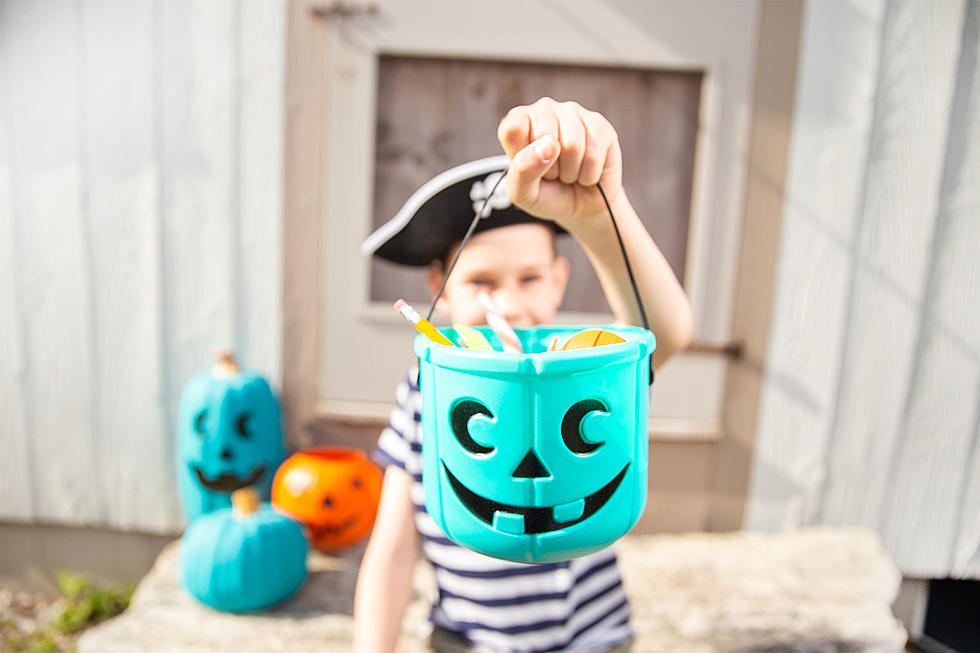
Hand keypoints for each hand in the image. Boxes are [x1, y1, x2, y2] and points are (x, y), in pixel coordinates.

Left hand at [497, 97, 622, 229]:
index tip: (529, 168)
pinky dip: (589, 174)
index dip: (523, 157)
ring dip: (571, 172)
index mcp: (518, 121)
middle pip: (544, 135)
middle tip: (552, 173)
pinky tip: (585, 171)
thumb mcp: (522, 192)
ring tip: (569, 173)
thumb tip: (549, 144)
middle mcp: (544, 110)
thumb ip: (522, 170)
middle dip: (550, 167)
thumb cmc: (547, 195)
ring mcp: (573, 113)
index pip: (514, 129)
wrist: (582, 207)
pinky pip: (594, 153)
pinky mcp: (599, 124)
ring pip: (572, 145)